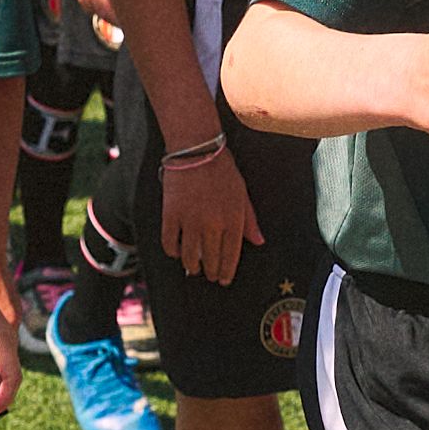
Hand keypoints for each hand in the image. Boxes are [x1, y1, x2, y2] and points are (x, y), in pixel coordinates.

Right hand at [160, 135, 260, 280]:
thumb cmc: (223, 170)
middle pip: (211, 260)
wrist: (196, 149)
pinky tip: (178, 252)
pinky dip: (174, 252)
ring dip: (193, 267)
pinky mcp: (171, 215)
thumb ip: (250, 220)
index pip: (231, 256)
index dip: (227, 271)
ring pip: (190, 256)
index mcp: (233, 219)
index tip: (224, 280)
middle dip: (212, 272)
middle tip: (211, 276)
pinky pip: (170, 243)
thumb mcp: (242, 193)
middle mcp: (213, 224)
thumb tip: (258, 241)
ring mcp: (190, 221)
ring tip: (194, 269)